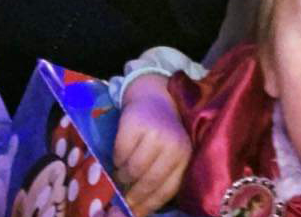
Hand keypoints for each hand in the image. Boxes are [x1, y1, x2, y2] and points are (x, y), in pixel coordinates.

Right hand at [113, 75, 191, 216]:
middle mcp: (173, 145)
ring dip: (122, 178)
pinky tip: (117, 159)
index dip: (148, 206)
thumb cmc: (163, 132)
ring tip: (119, 177)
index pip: (166, 191)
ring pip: (133, 170)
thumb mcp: (169, 155)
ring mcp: (154, 134)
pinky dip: (116, 161)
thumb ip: (159, 179)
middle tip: (120, 200)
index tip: (133, 213)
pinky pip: (120, 153)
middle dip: (132, 196)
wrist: (155, 96)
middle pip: (148, 182)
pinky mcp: (135, 124)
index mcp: (184, 157)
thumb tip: (137, 211)